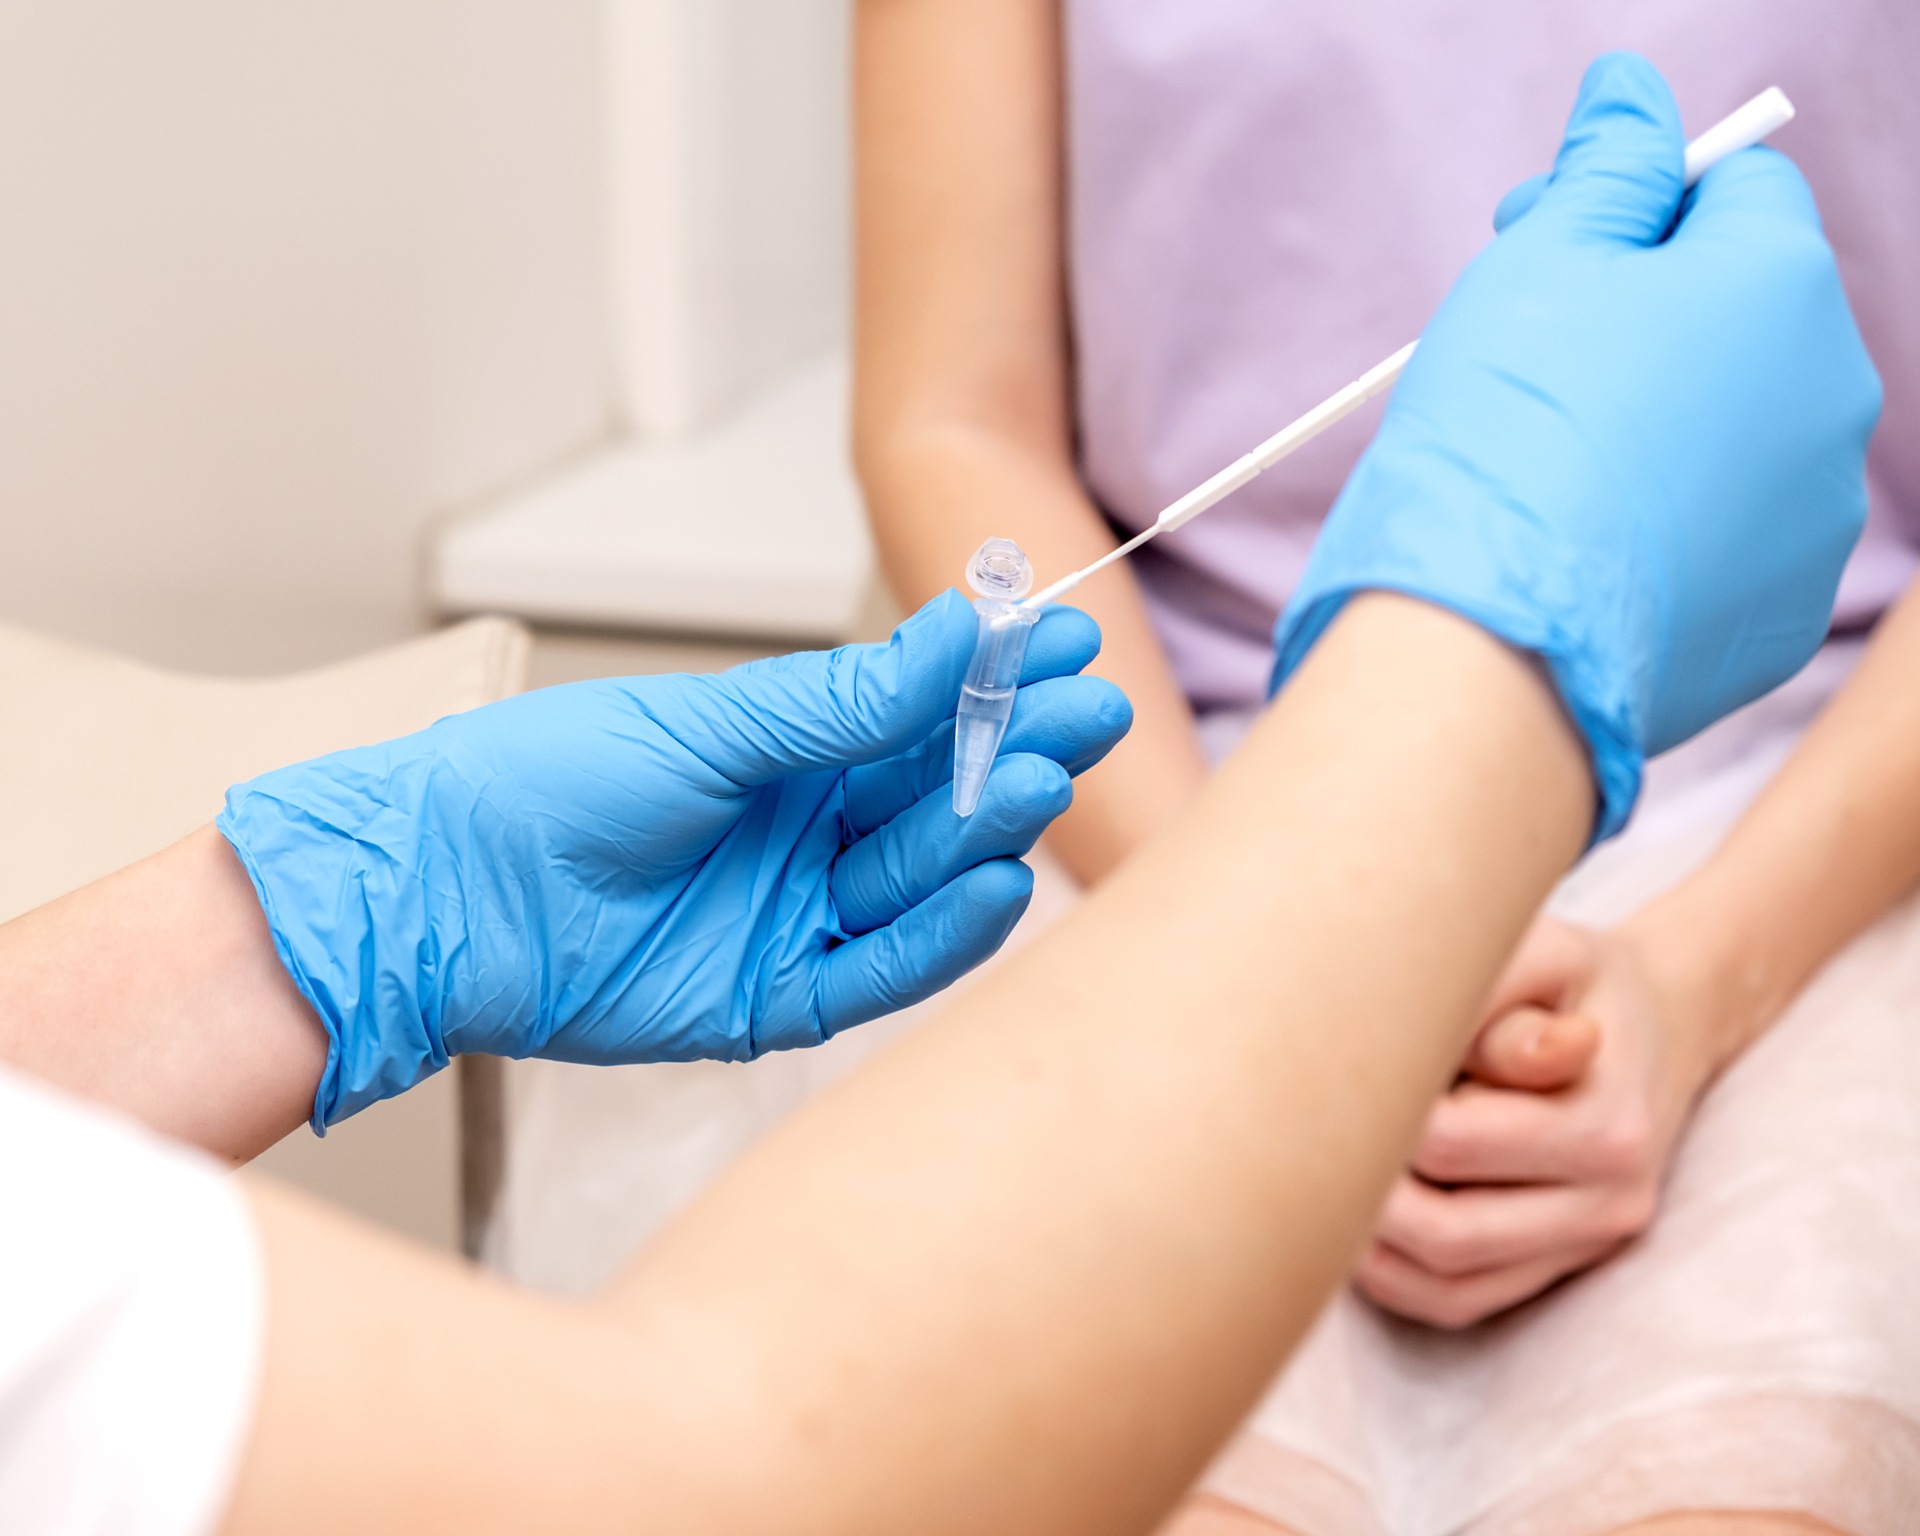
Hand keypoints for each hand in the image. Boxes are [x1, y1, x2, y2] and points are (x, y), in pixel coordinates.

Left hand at [218, 592, 1131, 1127]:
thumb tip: (958, 632)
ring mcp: (796, 913)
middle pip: (939, 797)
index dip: (998, 684)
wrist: (445, 893)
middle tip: (1091, 718)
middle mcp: (807, 833)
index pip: (923, 716)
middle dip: (1017, 754)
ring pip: (919, 880)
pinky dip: (940, 937)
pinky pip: (879, 971)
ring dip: (987, 837)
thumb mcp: (713, 725)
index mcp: (792, 753)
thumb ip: (843, 701)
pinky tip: (995, 890)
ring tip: (1044, 787)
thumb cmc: (551, 783)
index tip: (1072, 647)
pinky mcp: (776, 996)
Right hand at [1274, 51, 1877, 839]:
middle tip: (1531, 358)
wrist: (1493, 647)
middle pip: (1744, 312)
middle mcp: (1833, 393)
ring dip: (1663, 423)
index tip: (1547, 248)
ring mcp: (1819, 515)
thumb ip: (1603, 168)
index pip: (1734, 188)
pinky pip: (1732, 535)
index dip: (1634, 208)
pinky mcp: (1784, 611)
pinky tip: (1588, 543)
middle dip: (1648, 316)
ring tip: (1554, 470)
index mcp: (1781, 281)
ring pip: (1740, 429)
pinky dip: (1670, 525)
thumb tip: (1633, 92)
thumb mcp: (1534, 265)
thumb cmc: (1503, 442)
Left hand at [1357, 913, 1719, 1326]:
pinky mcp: (1554, 1270)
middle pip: (1441, 1227)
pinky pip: (1454, 1301)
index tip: (1340, 1070)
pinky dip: (1389, 1272)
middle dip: (1363, 1182)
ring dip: (1367, 1235)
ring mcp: (1585, 1246)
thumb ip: (1492, 992)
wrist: (1658, 1025)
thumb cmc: (1577, 983)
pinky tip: (1354, 1214)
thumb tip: (1433, 1042)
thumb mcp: (1547, 954)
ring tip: (1325, 1166)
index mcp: (1607, 1125)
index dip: (1379, 1111)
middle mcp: (1609, 1202)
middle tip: (1312, 1127)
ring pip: (1443, 1279)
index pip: (1448, 1142)